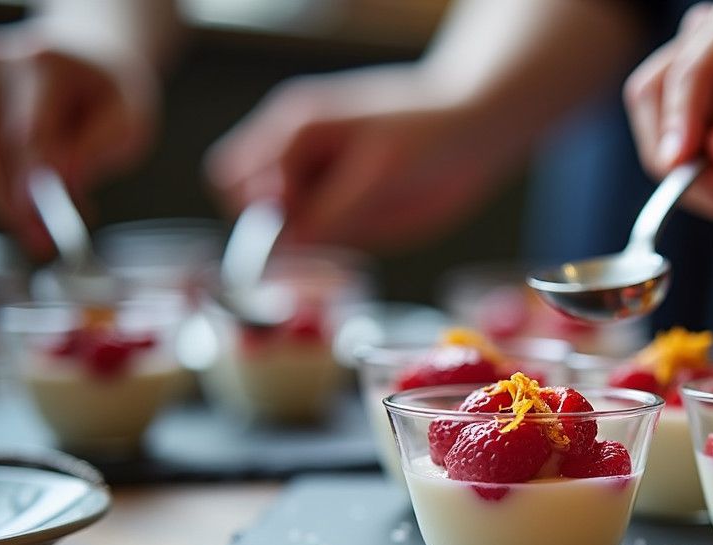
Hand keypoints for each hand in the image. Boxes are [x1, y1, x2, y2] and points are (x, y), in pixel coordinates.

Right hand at [0, 21, 158, 254]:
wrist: (90, 58)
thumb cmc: (113, 91)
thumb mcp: (130, 120)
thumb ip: (97, 150)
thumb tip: (64, 182)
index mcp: (42, 62)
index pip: (26, 135)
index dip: (35, 187)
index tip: (53, 225)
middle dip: (12, 208)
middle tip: (44, 241)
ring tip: (40, 229)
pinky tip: (24, 205)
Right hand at [206, 66, 511, 249]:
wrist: (476, 131)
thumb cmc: (429, 133)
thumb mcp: (378, 172)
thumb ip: (330, 211)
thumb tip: (282, 248)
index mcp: (293, 128)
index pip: (236, 177)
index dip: (260, 206)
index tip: (296, 220)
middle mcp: (297, 155)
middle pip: (243, 200)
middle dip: (268, 225)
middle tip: (316, 236)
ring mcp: (319, 183)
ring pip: (279, 227)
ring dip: (298, 243)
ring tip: (346, 235)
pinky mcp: (344, 210)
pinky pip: (317, 239)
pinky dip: (326, 248)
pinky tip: (360, 236)